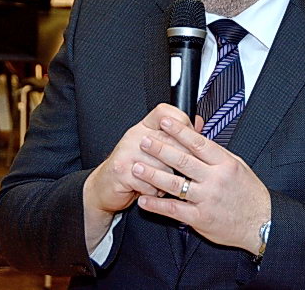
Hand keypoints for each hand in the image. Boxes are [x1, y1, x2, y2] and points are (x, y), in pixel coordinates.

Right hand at [83, 104, 196, 250]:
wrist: (105, 186)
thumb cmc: (133, 166)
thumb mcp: (154, 147)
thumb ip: (176, 136)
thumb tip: (199, 123)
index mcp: (144, 126)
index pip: (166, 113)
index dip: (182, 124)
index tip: (189, 138)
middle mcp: (135, 135)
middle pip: (170, 141)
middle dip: (180, 161)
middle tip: (181, 170)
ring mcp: (127, 152)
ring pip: (163, 165)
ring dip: (167, 179)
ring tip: (164, 182)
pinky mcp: (122, 171)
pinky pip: (150, 183)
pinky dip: (154, 192)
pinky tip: (151, 190)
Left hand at [133, 115, 270, 254]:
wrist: (261, 223)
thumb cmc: (249, 194)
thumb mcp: (238, 166)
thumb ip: (216, 154)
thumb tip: (197, 139)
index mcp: (225, 164)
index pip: (199, 143)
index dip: (180, 131)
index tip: (165, 122)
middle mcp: (215, 179)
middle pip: (183, 160)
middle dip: (160, 149)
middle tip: (144, 140)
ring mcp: (206, 199)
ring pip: (174, 184)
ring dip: (152, 175)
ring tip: (136, 167)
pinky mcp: (200, 218)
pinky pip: (174, 209)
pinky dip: (157, 204)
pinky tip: (144, 200)